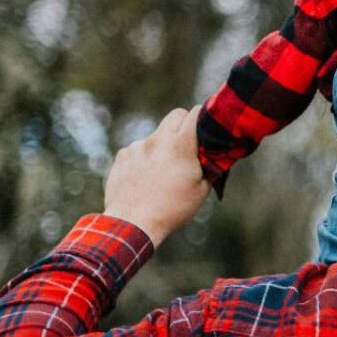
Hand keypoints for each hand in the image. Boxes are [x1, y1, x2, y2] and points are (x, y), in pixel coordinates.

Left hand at [103, 106, 209, 247]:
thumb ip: (209, 165)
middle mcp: (157, 140)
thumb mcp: (202, 189)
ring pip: (156, 135)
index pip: (195, 113)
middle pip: (175, 116)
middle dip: (184, 125)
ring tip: (162, 172)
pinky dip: (144, 158)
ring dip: (163, 146)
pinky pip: (138, 149)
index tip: (207, 127)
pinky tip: (145, 177)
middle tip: (188, 145)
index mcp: (180, 145)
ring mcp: (137, 147)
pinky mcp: (122, 156)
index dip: (204, 118)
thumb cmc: (173, 208)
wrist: (133, 223)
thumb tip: (215, 153)